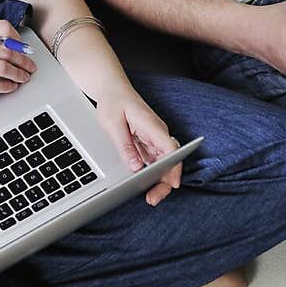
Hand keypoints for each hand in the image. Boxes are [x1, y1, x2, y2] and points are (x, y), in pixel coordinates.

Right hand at [0, 20, 35, 100]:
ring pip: (3, 67)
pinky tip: (10, 87)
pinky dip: (6, 86)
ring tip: (24, 78)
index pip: (2, 27)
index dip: (18, 38)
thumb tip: (5, 45)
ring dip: (18, 74)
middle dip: (24, 61)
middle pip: (7, 50)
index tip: (23, 47)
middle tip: (30, 67)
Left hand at [94, 86, 184, 205]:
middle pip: (170, 160)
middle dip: (166, 181)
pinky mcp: (148, 143)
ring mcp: (154, 138)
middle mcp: (157, 133)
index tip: (173, 183)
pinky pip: (154, 161)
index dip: (174, 167)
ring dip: (160, 180)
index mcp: (152, 126)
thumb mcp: (113, 124)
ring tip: (151, 197)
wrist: (111, 89)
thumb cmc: (113, 101)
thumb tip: (135, 167)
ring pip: (163, 163)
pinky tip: (145, 185)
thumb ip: (124, 146)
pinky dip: (152, 174)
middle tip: (154, 198)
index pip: (170, 148)